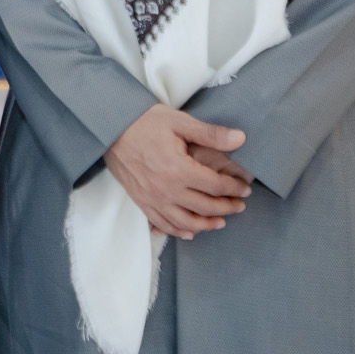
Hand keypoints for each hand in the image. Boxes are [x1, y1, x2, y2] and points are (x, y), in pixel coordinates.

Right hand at [103, 105, 249, 239]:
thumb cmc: (145, 122)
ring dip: (207, 225)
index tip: (245, 188)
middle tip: (239, 205)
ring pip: (186, 223)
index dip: (234, 188)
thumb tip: (241, 138)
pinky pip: (163, 225)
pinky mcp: (141, 202)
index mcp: (179, 169)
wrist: (110, 128)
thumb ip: (211, 134)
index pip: (216, 185)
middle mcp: (167, 189)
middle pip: (205, 207)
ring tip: (220, 221)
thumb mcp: (180, 122)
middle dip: (227, 207)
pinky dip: (179, 231)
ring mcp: (153, 199)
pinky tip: (190, 232)